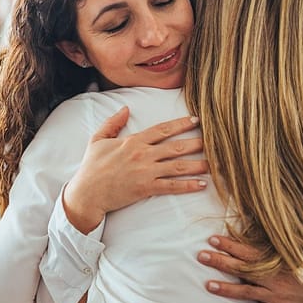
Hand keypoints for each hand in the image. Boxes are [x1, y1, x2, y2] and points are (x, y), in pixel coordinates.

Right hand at [63, 108, 207, 232]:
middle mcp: (143, 154)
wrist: (87, 193)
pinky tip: (202, 184)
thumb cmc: (91, 167)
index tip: (196, 120)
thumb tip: (125, 108)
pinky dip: (188, 185)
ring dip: (198, 164)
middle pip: (176, 147)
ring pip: (178, 166)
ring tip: (215, 163)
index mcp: (133, 141)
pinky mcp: (146, 189)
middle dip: (197, 143)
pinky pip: (172, 186)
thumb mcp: (97, 140)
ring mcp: (146, 172)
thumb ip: (112, 123)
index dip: (180, 124)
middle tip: (215, 141)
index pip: (162, 129)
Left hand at [198, 235, 302, 302]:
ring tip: (208, 285)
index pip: (248, 251)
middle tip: (202, 256)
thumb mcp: (294, 252)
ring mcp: (275, 296)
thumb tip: (254, 222)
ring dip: (226, 289)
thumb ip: (274, 243)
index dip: (230, 245)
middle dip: (221, 262)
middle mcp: (274, 278)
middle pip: (243, 269)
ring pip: (247, 292)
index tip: (213, 239)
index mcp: (276, 261)